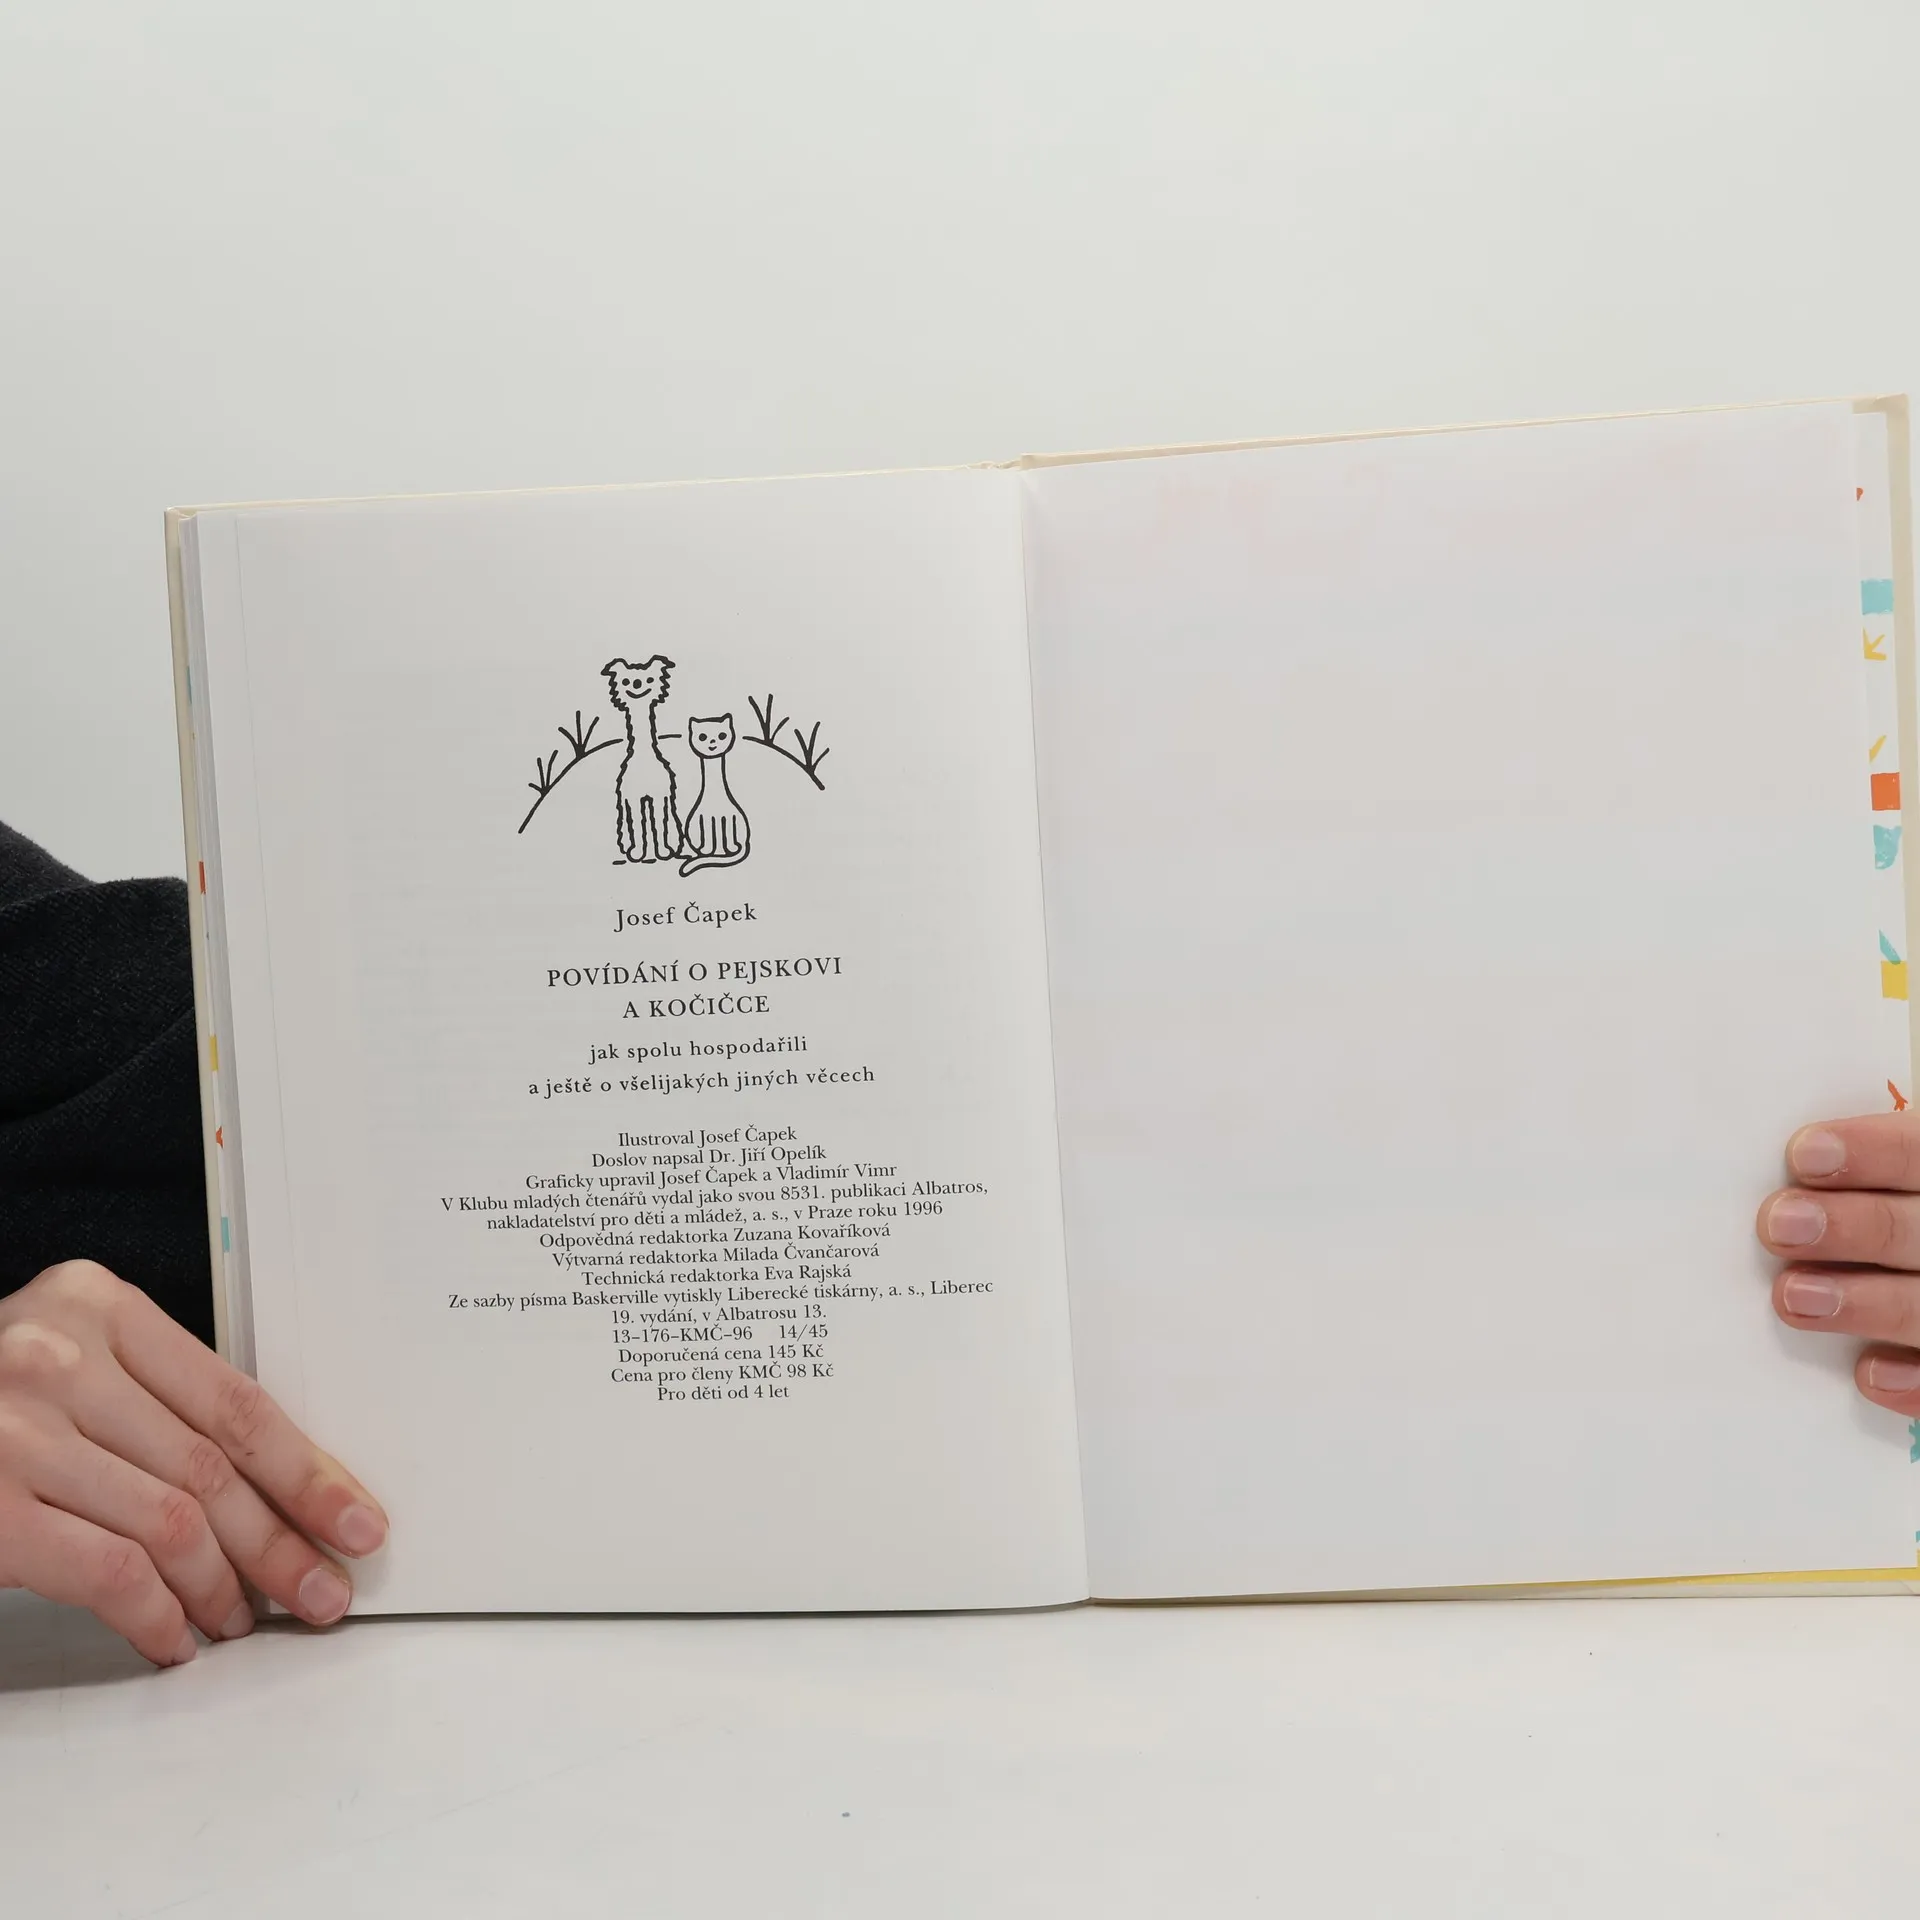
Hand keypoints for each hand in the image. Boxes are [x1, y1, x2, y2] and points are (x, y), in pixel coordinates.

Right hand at [0, 1260, 386, 1665]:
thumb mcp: (67, 1358)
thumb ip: (154, 1396)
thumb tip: (281, 1483)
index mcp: (97, 1303)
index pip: (235, 1399)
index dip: (307, 1471)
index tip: (357, 1519)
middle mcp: (56, 1356)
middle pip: (210, 1468)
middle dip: (282, 1542)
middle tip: (324, 1591)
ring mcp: (13, 1433)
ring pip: (170, 1523)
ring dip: (223, 1587)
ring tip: (246, 1618)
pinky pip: (108, 1571)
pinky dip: (157, 1615)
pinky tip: (175, 1637)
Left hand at [1758, 1114, 1919, 1414]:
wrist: (1908, 1247)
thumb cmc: (1876, 1203)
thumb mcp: (1873, 1175)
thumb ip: (1847, 1165)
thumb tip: (1776, 1158)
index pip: (1917, 1151)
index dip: (1870, 1152)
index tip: (1802, 1156)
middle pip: (1916, 1232)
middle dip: (1850, 1228)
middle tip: (1778, 1227)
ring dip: (1865, 1304)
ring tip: (1792, 1297)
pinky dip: (1913, 1381)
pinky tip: (1867, 1373)